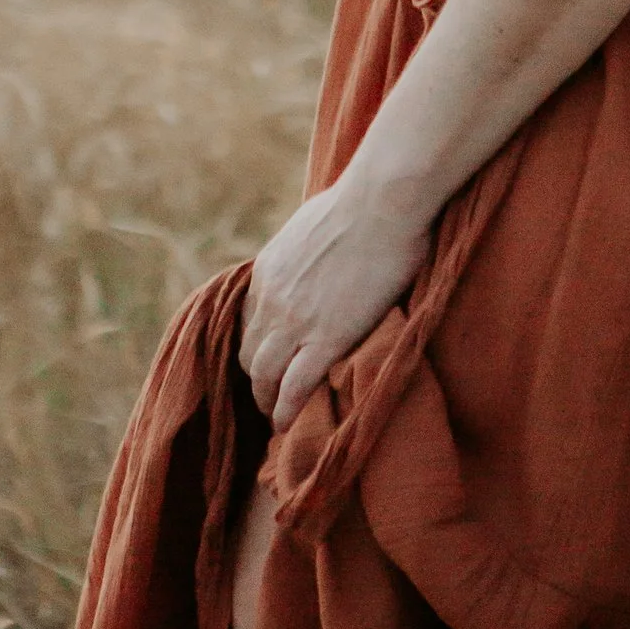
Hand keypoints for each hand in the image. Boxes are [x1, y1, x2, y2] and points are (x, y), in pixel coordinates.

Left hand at [241, 170, 430, 434]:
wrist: (381, 203)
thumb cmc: (362, 203)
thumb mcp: (312, 224)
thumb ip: (305, 249)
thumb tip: (315, 250)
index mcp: (267, 271)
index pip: (248, 322)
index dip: (257, 345)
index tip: (268, 360)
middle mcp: (270, 298)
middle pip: (248, 352)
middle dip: (256, 377)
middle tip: (269, 395)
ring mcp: (294, 321)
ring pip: (263, 374)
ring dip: (266, 399)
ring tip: (276, 417)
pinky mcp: (324, 338)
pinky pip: (294, 386)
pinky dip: (286, 410)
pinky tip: (287, 425)